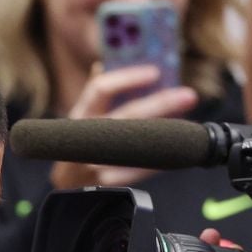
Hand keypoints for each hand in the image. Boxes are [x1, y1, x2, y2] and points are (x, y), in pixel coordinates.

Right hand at [49, 63, 199, 189]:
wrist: (63, 187)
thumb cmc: (77, 147)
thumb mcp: (80, 118)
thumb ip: (94, 94)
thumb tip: (105, 64)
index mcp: (80, 114)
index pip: (100, 88)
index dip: (128, 77)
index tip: (155, 72)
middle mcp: (85, 137)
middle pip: (127, 114)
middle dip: (161, 102)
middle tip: (188, 95)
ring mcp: (95, 160)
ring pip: (136, 143)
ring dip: (165, 133)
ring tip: (187, 126)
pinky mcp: (107, 181)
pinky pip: (138, 169)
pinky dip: (158, 160)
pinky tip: (174, 153)